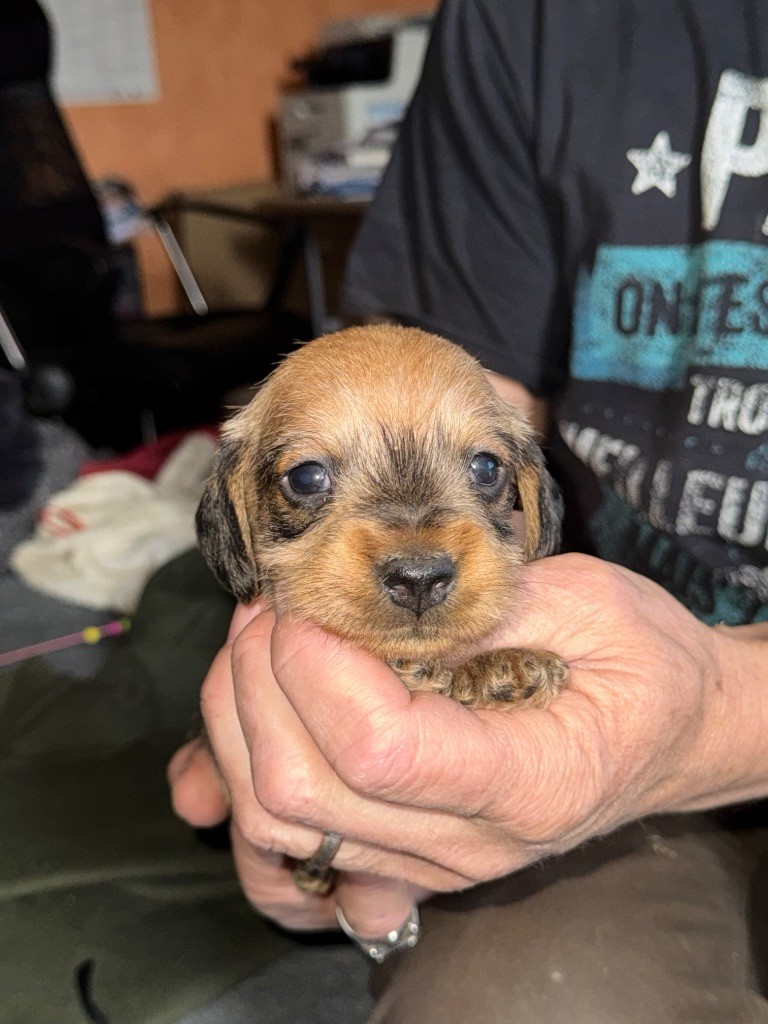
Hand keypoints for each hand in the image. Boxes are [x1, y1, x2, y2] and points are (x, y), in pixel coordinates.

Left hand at [170, 553, 767, 936]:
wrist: (673, 731)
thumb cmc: (643, 664)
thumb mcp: (590, 604)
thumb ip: (481, 604)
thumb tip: (364, 601)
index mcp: (529, 780)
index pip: (379, 749)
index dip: (317, 666)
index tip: (309, 597)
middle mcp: (470, 842)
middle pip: (303, 790)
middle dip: (257, 679)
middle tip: (273, 605)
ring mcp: (430, 859)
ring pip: (278, 823)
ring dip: (237, 722)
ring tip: (260, 644)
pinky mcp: (402, 850)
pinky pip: (286, 851)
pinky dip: (238, 789)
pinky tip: (233, 735)